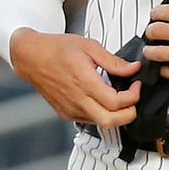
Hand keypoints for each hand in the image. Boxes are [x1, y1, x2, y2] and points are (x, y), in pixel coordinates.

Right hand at [9, 29, 140, 127]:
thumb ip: (113, 61)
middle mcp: (76, 100)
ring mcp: (70, 109)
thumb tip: (133, 68)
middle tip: (134, 98)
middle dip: (129, 114)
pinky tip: (105, 99)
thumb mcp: (90, 47)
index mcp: (84, 82)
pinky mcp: (66, 113)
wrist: (32, 57)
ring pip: (101, 123)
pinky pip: (90, 120)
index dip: (133, 96)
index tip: (136, 85)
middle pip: (110, 121)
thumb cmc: (58, 49)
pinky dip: (103, 114)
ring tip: (121, 97)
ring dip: (117, 115)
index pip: (115, 102)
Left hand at [142, 6, 168, 81]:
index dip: (157, 13)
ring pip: (159, 54)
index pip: (165, 12)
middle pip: (157, 32)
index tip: (156, 16)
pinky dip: (166, 70)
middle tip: (152, 33)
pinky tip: (166, 68)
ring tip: (152, 51)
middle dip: (150, 32)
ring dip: (152, 52)